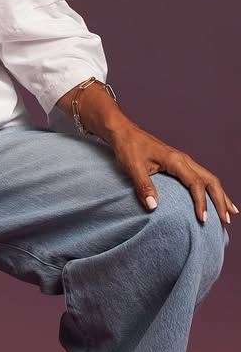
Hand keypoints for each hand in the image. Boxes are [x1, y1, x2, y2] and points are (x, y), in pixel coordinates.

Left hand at [105, 120, 236, 225]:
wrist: (122, 132)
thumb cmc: (127, 147)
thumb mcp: (132, 167)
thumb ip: (143, 186)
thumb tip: (153, 207)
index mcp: (176, 160)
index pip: (196, 184)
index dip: (201, 202)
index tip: (203, 219)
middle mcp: (184, 159)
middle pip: (211, 180)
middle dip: (221, 200)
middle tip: (226, 220)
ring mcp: (183, 160)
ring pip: (209, 177)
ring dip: (220, 194)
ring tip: (230, 211)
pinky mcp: (178, 162)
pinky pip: (201, 176)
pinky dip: (211, 188)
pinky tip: (214, 197)